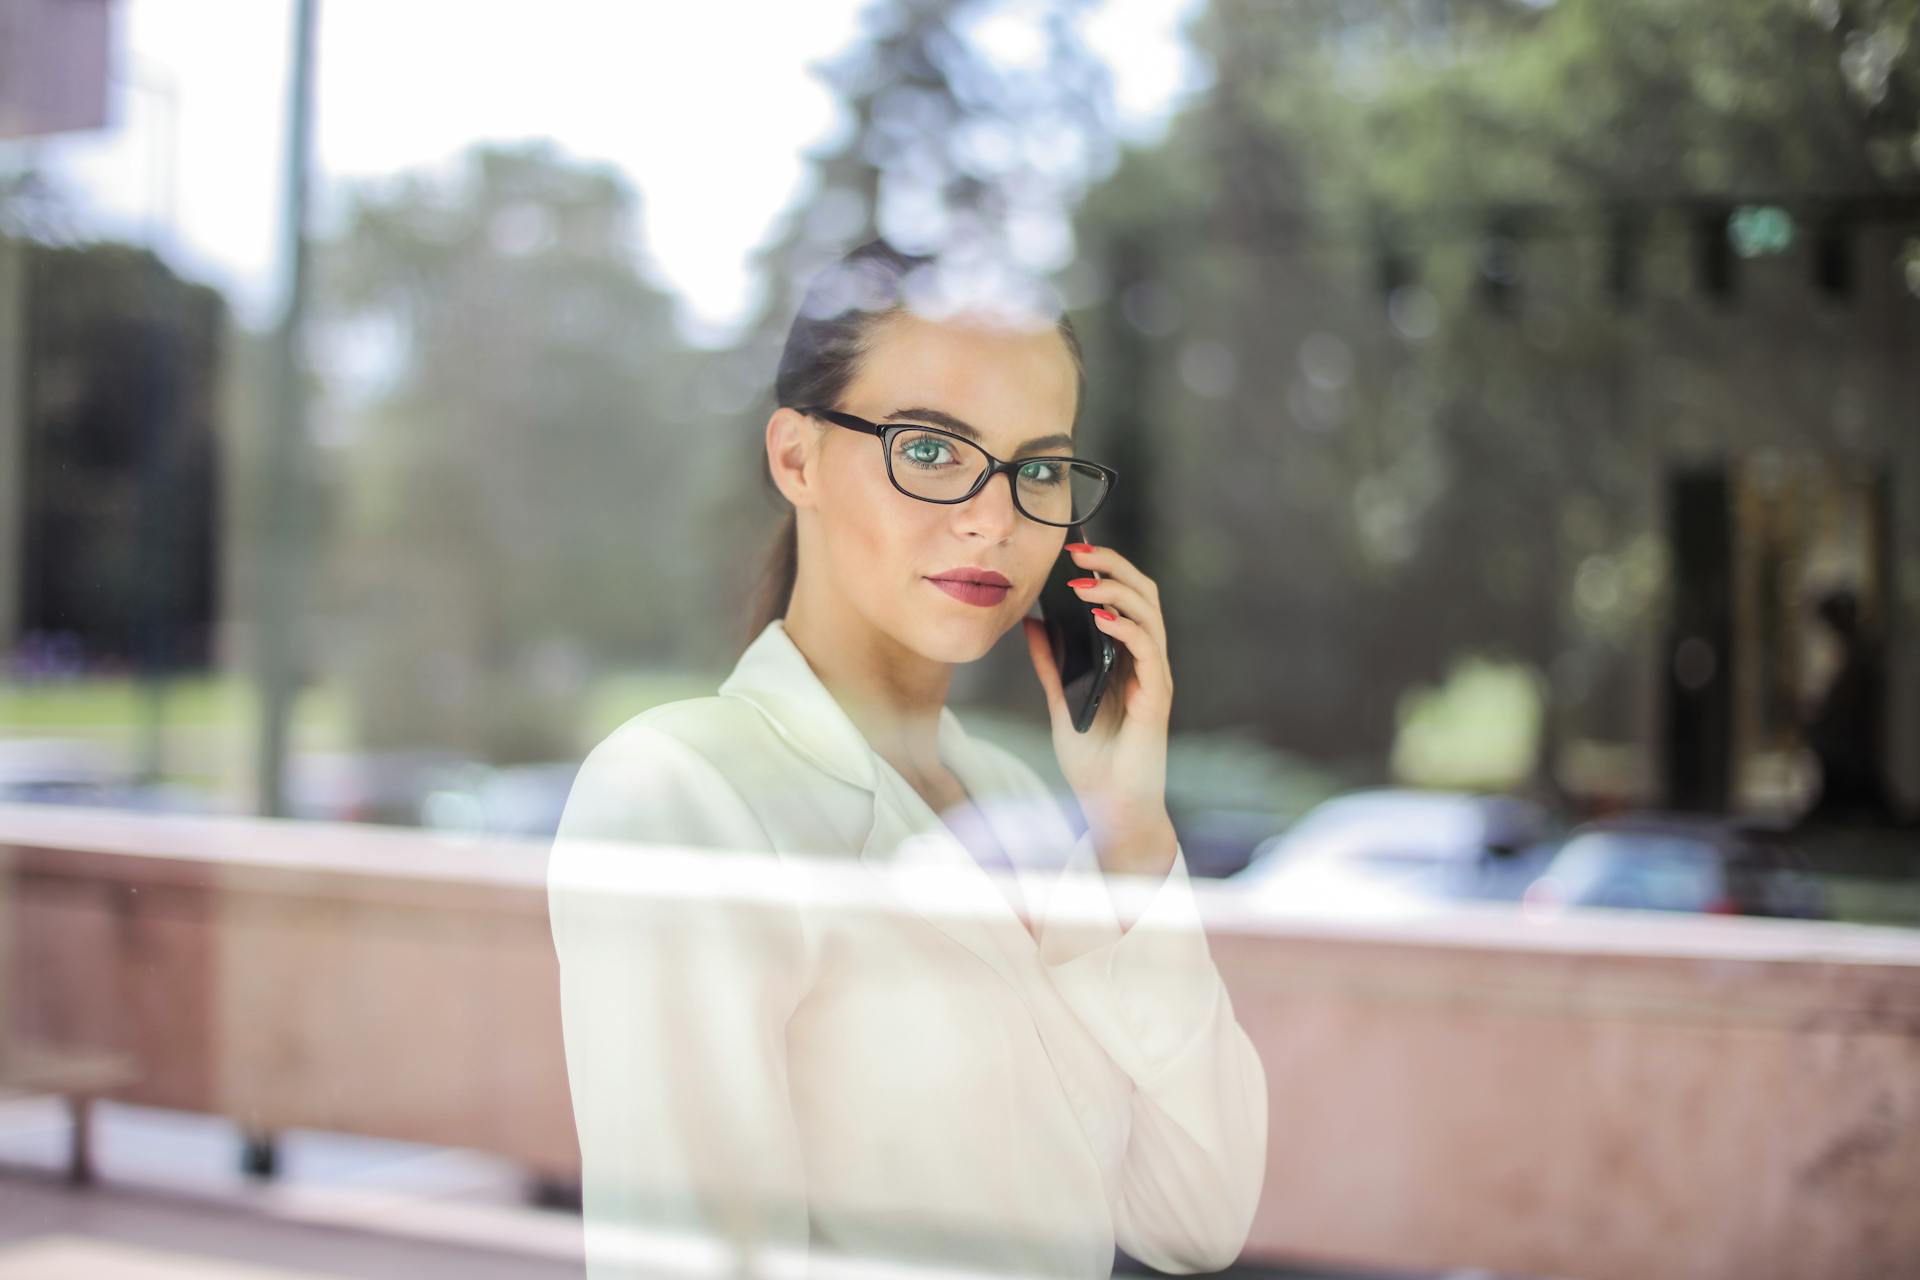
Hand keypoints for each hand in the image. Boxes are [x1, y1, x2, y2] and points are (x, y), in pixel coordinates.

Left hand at [1021, 541, 1176, 876]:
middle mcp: (1146, 661)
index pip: (1128, 596)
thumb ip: (1051, 662)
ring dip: (1117, 591)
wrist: (1110, 807)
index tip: (1074, 551)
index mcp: (1128, 656)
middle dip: (1114, 566)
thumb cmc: (1094, 759)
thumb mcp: (1062, 700)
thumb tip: (1031, 622)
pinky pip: (1148, 652)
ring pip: (1150, 615)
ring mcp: (1154, 678)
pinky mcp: (1156, 698)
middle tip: (1079, 553)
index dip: (1107, 568)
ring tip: (1083, 582)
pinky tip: (1100, 618)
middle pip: (1144, 594)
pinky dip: (1126, 628)